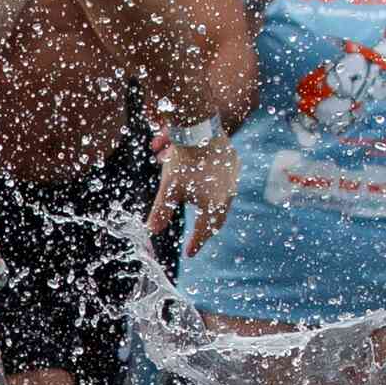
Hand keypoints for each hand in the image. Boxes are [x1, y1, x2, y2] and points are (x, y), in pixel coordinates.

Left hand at [149, 133, 240, 257]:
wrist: (200, 131)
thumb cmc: (183, 162)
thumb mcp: (169, 189)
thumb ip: (161, 211)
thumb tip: (151, 231)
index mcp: (213, 205)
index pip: (203, 231)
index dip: (195, 243)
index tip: (189, 253)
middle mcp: (227, 195)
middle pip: (217, 219)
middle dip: (206, 230)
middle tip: (199, 238)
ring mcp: (233, 180)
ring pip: (224, 202)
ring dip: (213, 211)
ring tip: (205, 217)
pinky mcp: (234, 165)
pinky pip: (228, 185)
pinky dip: (219, 193)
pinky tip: (213, 191)